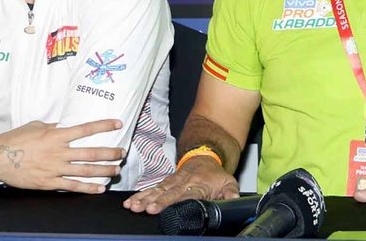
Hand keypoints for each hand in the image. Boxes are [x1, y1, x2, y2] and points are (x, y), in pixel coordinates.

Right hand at [0, 119, 124, 193]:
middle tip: (123, 152)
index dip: (104, 126)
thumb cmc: (16, 139)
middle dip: (110, 153)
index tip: (118, 124)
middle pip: (91, 153)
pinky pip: (72, 186)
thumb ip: (54, 127)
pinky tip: (100, 188)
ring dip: (104, 170)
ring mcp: (55, 168)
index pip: (86, 129)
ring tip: (116, 170)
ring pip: (86, 171)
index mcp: (56, 135)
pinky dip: (88, 188)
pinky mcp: (49, 182)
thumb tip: (66, 125)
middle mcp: (59, 152)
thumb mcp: (36, 126)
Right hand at [122, 156, 238, 213]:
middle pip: (167, 194)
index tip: (159, 207)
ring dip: (143, 198)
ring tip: (132, 205)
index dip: (171, 201)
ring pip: (156, 190)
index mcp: (197, 185)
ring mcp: (172, 182)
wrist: (205, 156)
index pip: (183, 195)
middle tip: (143, 207)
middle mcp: (182, 183)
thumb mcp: (228, 183)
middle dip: (154, 201)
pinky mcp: (165, 183)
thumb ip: (231, 194)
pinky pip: (151, 189)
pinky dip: (140, 195)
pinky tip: (130, 202)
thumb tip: (235, 201)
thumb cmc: (215, 174)